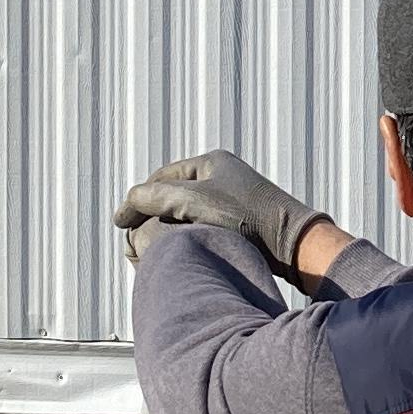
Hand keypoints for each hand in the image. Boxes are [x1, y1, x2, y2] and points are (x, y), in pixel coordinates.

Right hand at [112, 148, 324, 273]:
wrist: (292, 243)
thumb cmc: (244, 216)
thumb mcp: (192, 201)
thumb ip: (154, 198)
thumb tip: (127, 205)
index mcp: (211, 162)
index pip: (161, 178)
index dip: (138, 200)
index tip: (120, 223)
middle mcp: (222, 177)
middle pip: (173, 196)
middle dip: (152, 216)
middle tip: (133, 239)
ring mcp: (232, 199)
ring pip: (187, 214)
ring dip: (168, 229)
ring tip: (152, 248)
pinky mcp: (241, 222)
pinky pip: (203, 226)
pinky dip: (187, 237)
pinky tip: (180, 252)